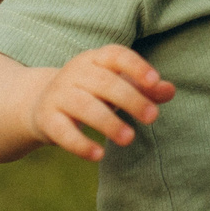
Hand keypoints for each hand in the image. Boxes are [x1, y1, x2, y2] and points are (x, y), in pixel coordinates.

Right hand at [30, 46, 173, 161]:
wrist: (40, 103)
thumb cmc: (91, 92)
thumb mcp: (117, 86)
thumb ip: (145, 88)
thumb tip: (170, 90)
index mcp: (95, 59)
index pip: (116, 55)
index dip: (135, 66)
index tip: (154, 81)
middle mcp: (75, 73)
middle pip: (104, 82)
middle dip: (130, 99)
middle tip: (152, 117)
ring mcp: (58, 95)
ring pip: (84, 105)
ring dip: (108, 122)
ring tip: (129, 138)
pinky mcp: (47, 119)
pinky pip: (63, 131)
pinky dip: (80, 144)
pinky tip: (98, 155)